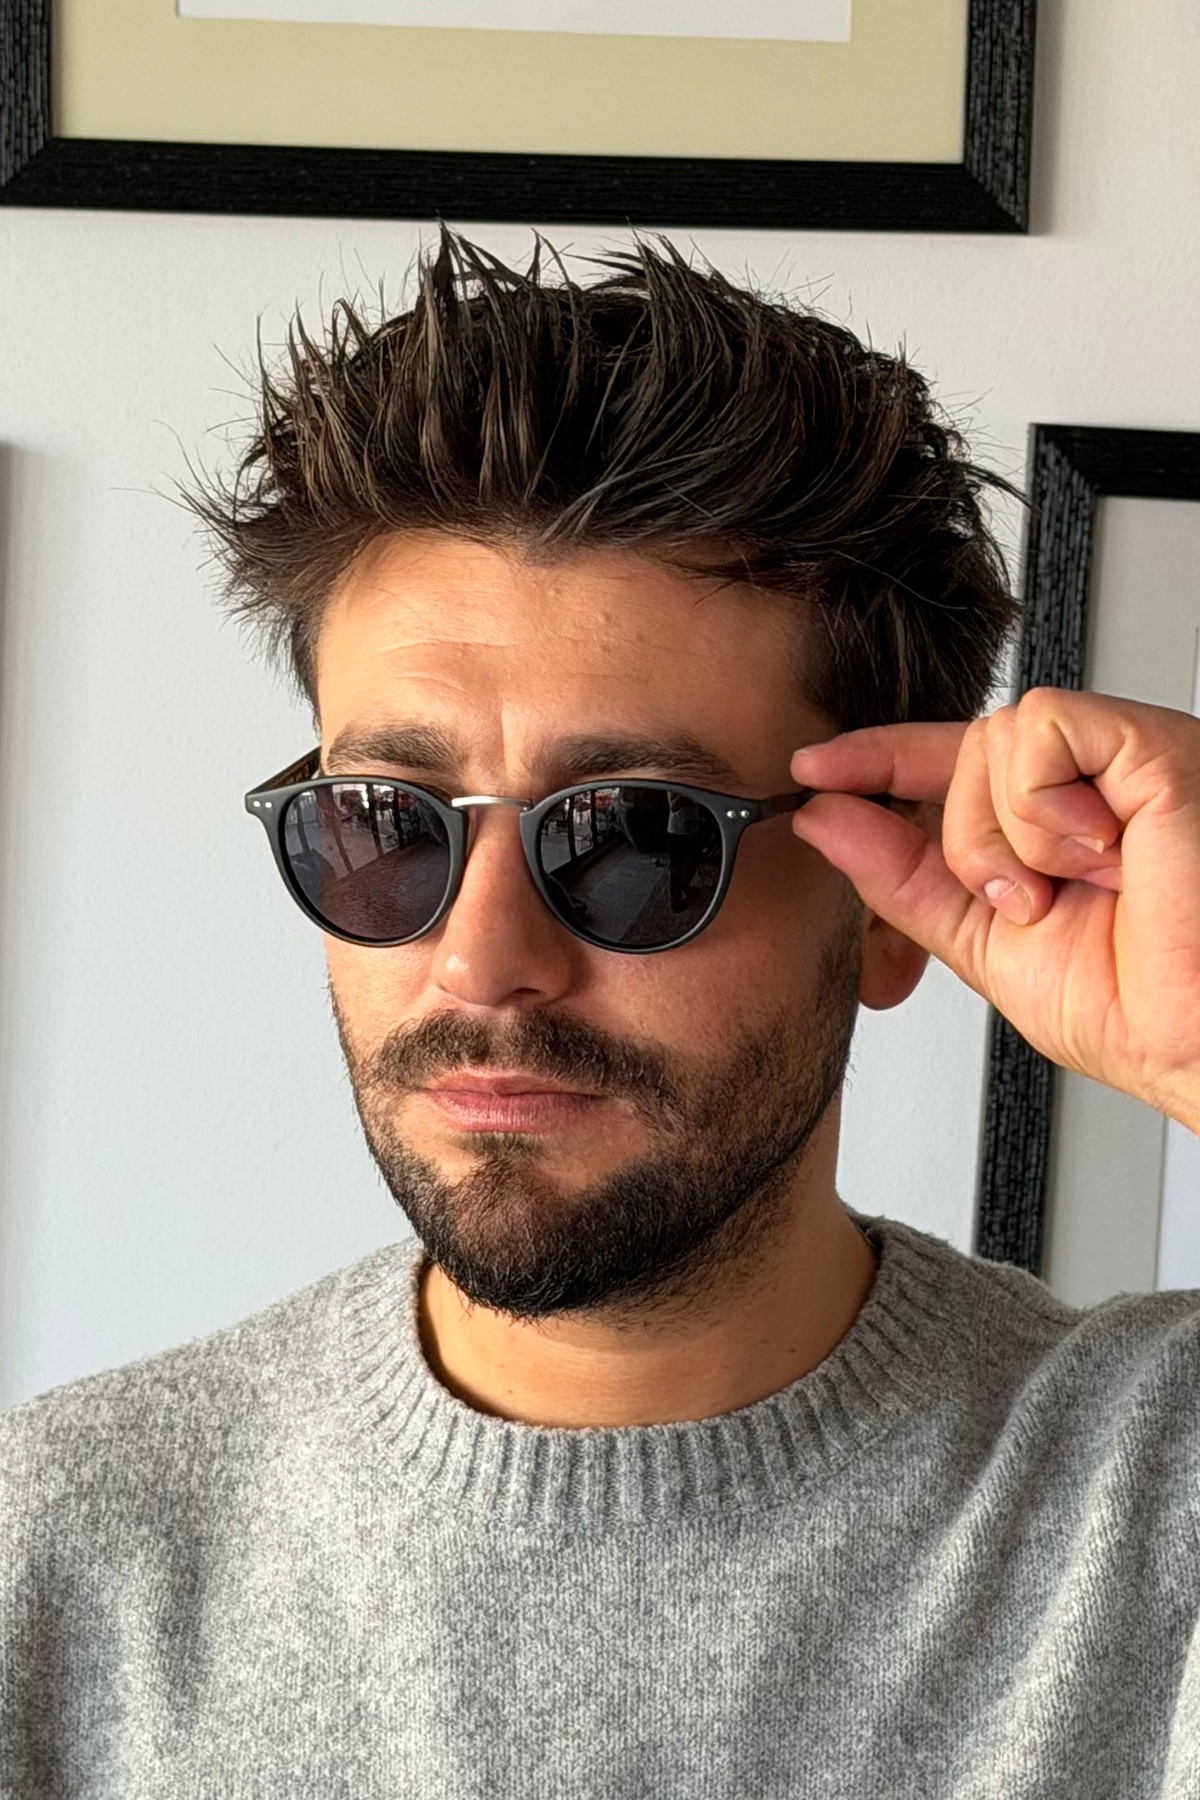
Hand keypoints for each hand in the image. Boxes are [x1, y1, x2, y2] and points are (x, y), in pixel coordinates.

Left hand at [789, 686, 1199, 1132]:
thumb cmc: (1139, 1007)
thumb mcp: (984, 942)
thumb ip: (903, 877)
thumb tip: (824, 820)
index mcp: (1058, 822)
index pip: (951, 760)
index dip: (878, 758)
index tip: (811, 770)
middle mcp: (1095, 783)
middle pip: (964, 748)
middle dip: (965, 841)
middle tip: (1023, 903)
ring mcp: (1127, 760)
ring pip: (992, 736)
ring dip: (1006, 834)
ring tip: (1072, 887)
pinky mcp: (1155, 747)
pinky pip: (1040, 727)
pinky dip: (1042, 805)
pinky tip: (1097, 854)